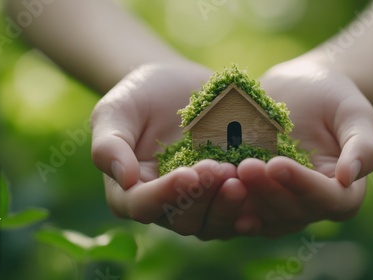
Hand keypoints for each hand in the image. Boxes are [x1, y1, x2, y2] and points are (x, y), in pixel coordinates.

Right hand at [91, 62, 247, 239]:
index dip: (166, 194)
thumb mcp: (116, 111)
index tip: (189, 173)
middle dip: (203, 197)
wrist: (176, 84)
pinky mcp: (224, 194)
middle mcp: (165, 205)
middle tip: (222, 169)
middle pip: (182, 220)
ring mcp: (198, 203)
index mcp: (130, 191)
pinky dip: (248, 209)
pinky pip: (237, 213)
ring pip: (212, 223)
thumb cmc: (139, 96)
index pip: (143, 205)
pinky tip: (262, 195)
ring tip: (242, 180)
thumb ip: (110, 144)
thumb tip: (123, 178)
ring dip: (228, 207)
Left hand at [233, 58, 372, 236]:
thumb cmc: (335, 97)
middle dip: (266, 191)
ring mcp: (280, 202)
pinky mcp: (254, 194)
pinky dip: (224, 199)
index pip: (327, 199)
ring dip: (241, 201)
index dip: (302, 185)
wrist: (301, 88)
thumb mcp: (355, 113)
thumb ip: (362, 145)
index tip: (277, 163)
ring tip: (221, 176)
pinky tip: (207, 186)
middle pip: (290, 211)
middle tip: (243, 166)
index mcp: (343, 192)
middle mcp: (310, 205)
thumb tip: (350, 178)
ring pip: (262, 215)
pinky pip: (239, 206)